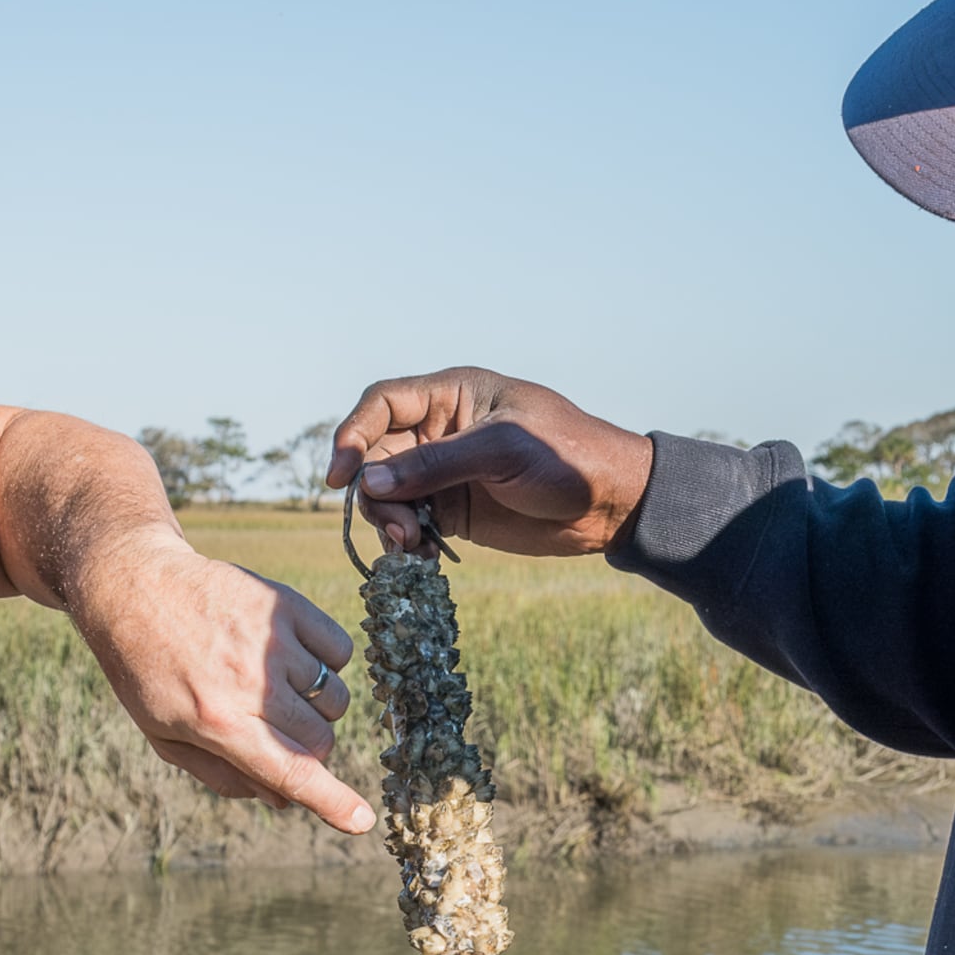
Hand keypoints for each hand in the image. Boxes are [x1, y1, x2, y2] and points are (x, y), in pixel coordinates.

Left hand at [63, 532, 374, 833]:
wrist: (133, 586)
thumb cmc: (146, 671)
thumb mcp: (165, 736)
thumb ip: (223, 774)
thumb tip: (283, 801)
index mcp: (217, 722)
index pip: (290, 771)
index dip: (331, 802)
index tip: (362, 821)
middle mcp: (250, 683)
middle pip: (320, 740)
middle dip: (308, 748)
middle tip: (275, 729)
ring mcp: (272, 641)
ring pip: (334, 699)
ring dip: (317, 706)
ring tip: (278, 687)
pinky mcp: (286, 606)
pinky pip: (340, 651)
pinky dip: (327, 662)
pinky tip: (294, 656)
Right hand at [324, 369, 656, 560]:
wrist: (612, 502)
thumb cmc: (566, 455)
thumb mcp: (501, 450)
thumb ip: (436, 465)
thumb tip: (371, 483)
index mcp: (453, 395)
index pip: (383, 403)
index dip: (353, 433)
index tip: (342, 476)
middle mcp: (440, 431)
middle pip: (377, 455)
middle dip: (375, 492)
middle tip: (396, 528)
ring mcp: (445, 473)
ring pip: (389, 494)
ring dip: (389, 521)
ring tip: (412, 547)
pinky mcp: (454, 511)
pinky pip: (412, 523)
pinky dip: (407, 542)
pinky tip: (423, 559)